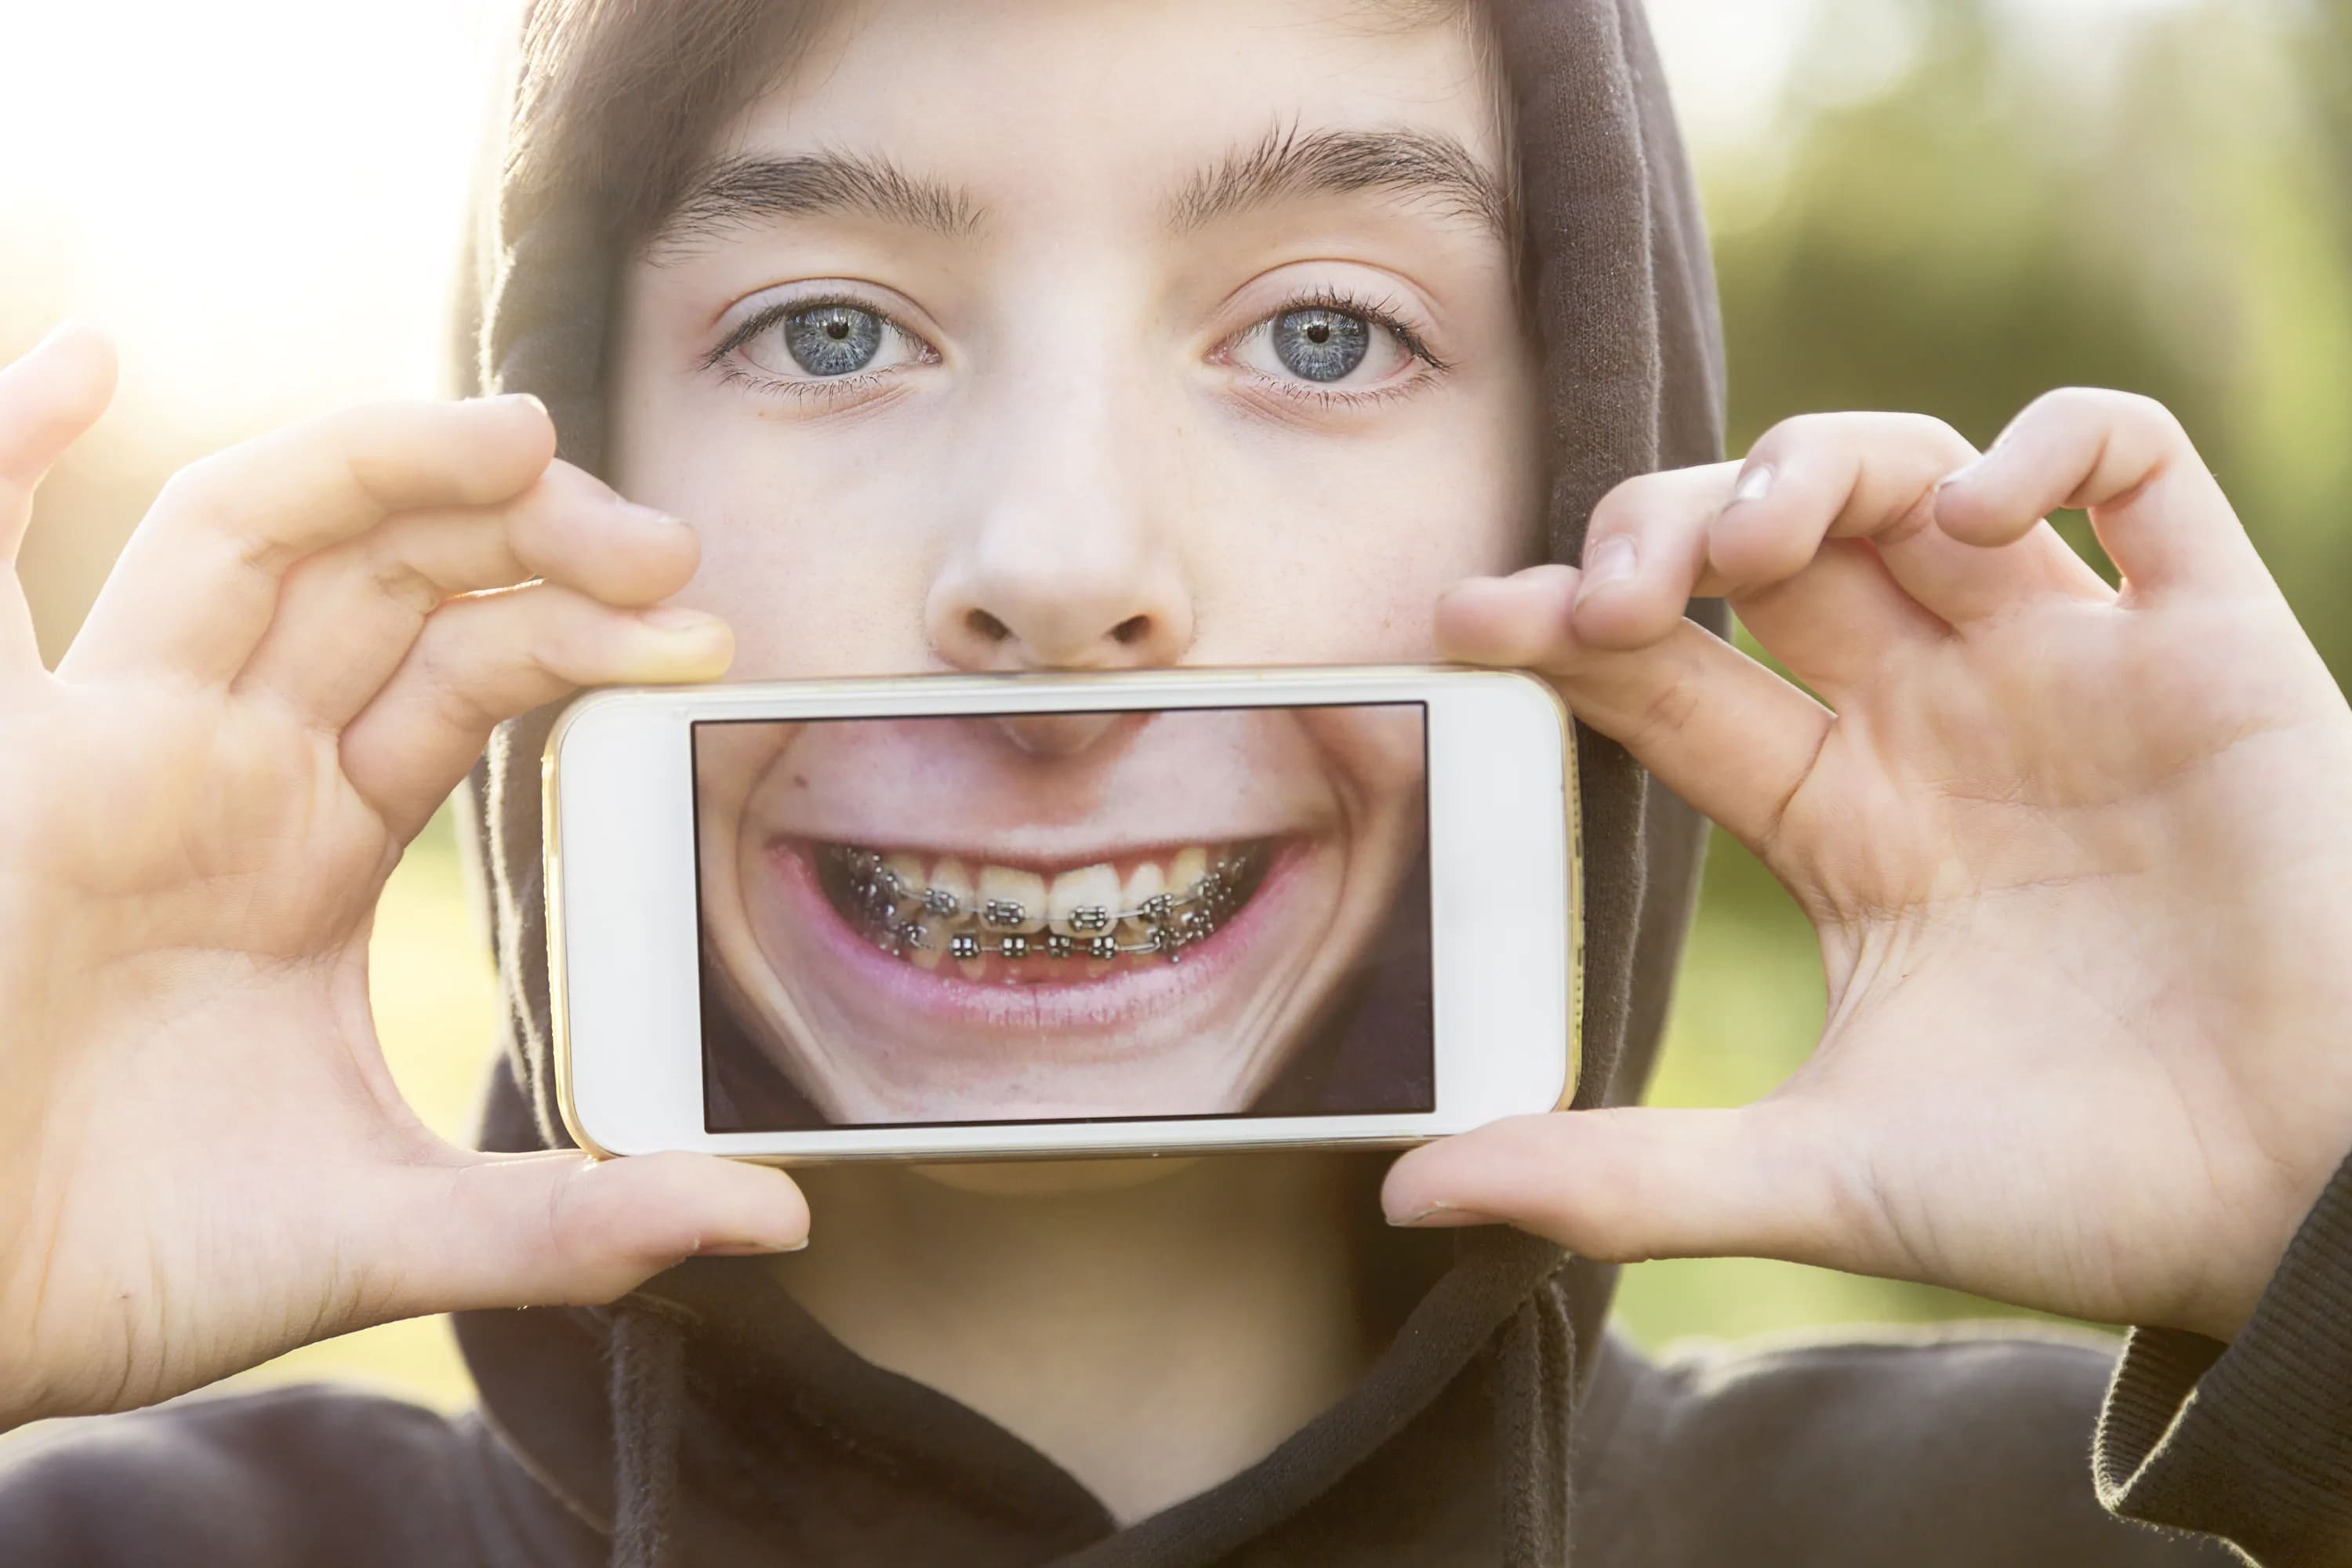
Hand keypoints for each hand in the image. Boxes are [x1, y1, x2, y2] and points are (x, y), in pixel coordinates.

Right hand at [0, 324, 807, 1426]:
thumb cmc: (134, 1262)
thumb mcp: (392, 1232)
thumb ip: (577, 1219)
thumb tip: (776, 1221)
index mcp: (309, 841)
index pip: (468, 669)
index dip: (585, 630)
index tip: (711, 634)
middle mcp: (217, 765)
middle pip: (388, 573)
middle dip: (526, 532)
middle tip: (666, 540)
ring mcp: (103, 748)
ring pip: (247, 537)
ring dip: (378, 463)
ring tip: (523, 434)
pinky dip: (2, 452)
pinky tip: (84, 362)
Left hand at [1384, 392, 2351, 1341]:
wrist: (2315, 1222)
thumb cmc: (2083, 1199)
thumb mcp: (1822, 1179)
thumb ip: (1620, 1174)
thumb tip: (1408, 1197)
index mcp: (1845, 823)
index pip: (1667, 680)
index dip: (1565, 629)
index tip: (1467, 619)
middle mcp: (1944, 726)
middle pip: (1770, 551)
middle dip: (1670, 529)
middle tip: (1614, 586)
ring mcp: (2077, 673)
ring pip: (1920, 479)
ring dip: (1817, 468)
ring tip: (1755, 541)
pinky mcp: (2219, 647)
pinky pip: (2139, 469)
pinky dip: (2052, 444)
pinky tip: (1976, 514)